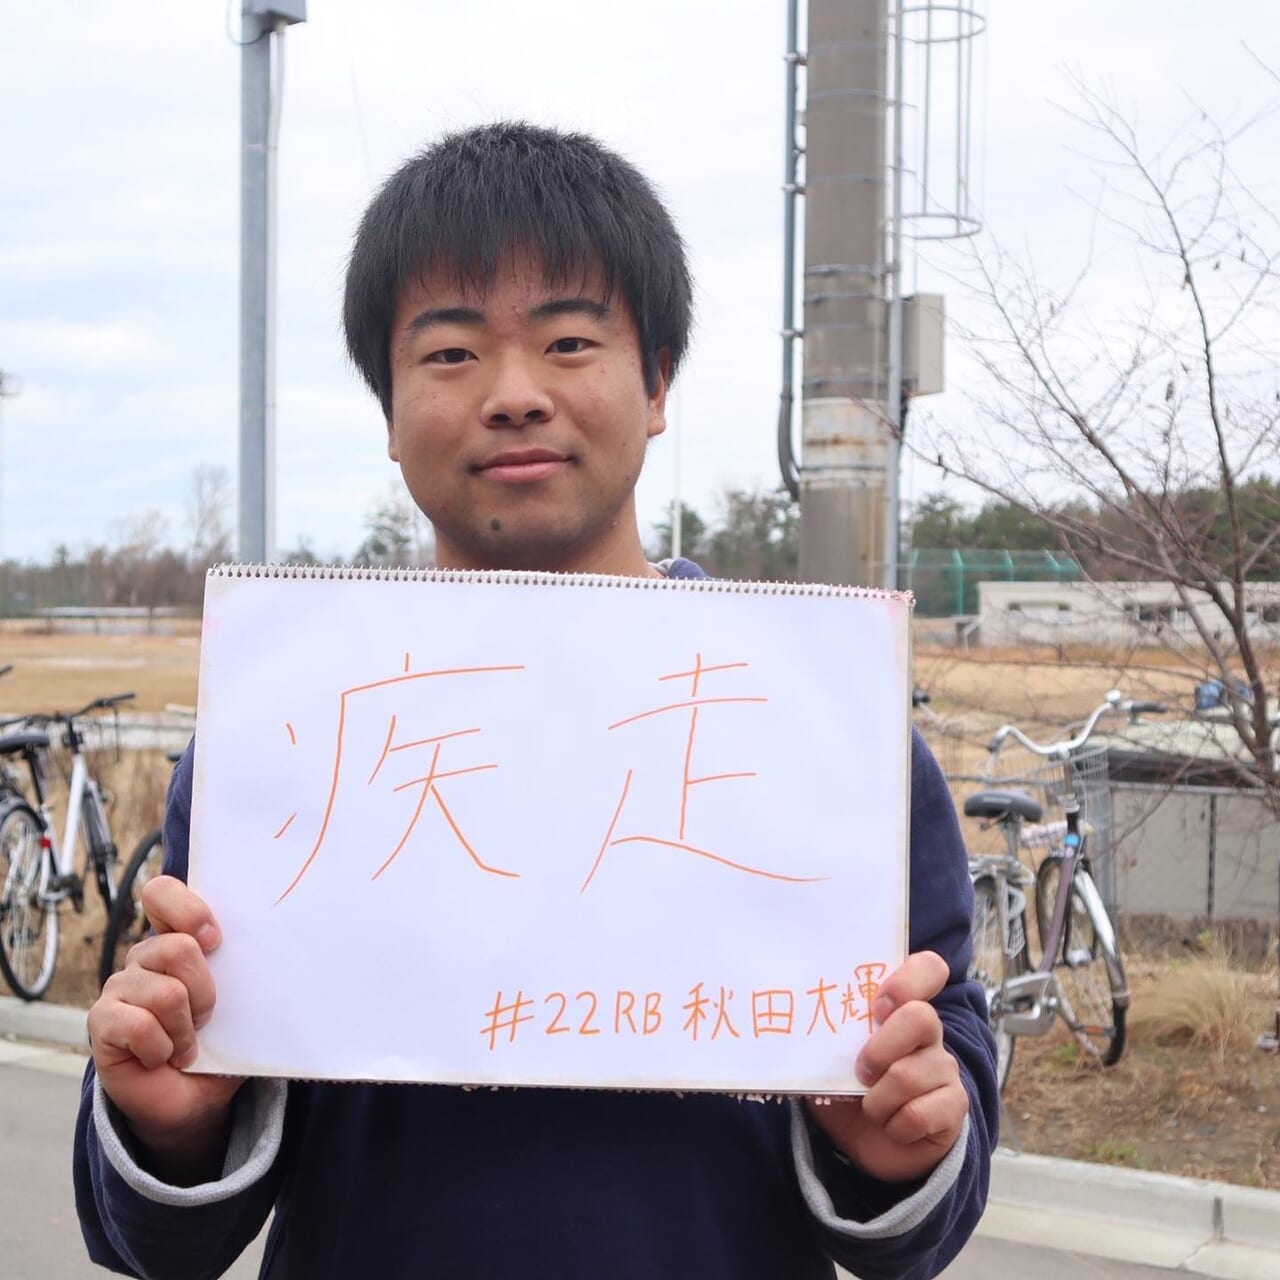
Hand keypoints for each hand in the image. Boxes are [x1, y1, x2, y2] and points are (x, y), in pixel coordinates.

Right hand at [88, 875, 244, 1183]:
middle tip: (208, 1016)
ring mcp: (119, 989)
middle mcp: (144, 958)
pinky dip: (161, 1047)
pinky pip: (136, 1024)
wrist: (194, 1103)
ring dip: (186, 1027)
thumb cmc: (220, 1045)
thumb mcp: (243, 1005)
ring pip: (164, 991)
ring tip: (186, 1043)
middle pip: (176, 946)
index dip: (186, 907)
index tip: (214, 938)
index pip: (160, 893)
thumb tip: (287, 953)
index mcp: (176, 940)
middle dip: (205, 989)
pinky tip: (163, 1057)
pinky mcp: (102, 1023)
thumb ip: (251, 976)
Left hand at [804, 951, 967, 1183]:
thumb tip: (793, 1031)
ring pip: (910, 1074)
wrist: (870, 1146)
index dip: (909, 979)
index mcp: (899, 1009)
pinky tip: (892, 1126)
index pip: (928, 970)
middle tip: (861, 1071)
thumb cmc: (847, 1092)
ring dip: (877, 1100)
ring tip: (871, 1108)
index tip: (878, 1004)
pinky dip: (894, 1126)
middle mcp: (929, 1033)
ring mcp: (944, 1069)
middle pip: (920, 1018)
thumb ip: (818, 1042)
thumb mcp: (825, 1063)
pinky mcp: (954, 1106)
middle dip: (880, 1048)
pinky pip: (920, 1113)